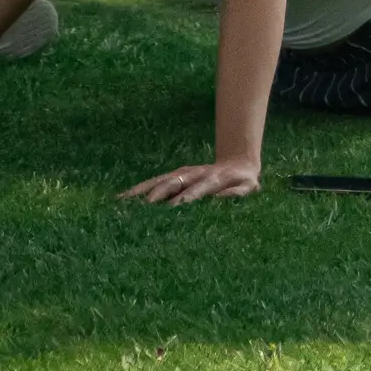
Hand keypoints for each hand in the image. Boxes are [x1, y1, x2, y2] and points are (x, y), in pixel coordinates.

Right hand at [122, 157, 261, 205]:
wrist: (237, 163)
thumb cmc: (243, 182)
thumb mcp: (248, 188)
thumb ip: (238, 193)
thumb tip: (223, 199)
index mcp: (213, 178)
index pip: (199, 188)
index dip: (188, 197)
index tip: (177, 207)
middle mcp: (193, 174)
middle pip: (174, 182)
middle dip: (161, 193)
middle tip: (146, 206)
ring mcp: (181, 174)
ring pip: (160, 181)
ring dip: (143, 191)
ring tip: (124, 203)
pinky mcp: (173, 177)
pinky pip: (153, 183)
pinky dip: (138, 190)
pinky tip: (121, 200)